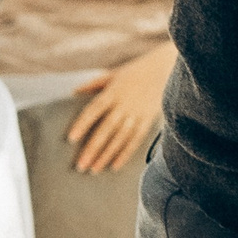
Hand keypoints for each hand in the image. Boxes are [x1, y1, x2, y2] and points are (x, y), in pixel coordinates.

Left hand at [66, 46, 169, 172]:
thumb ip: (94, 84)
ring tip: (94, 170)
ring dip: (107, 155)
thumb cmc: (136, 71)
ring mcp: (137, 113)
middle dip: (93, 148)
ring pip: (120, 138)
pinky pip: (136, 139)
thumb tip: (73, 92)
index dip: (82, 124)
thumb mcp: (113, 74)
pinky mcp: (148, 120)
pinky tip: (115, 166)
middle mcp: (124, 104)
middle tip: (81, 165)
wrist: (166, 68)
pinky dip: (126, 153)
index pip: (94, 110)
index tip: (71, 139)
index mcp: (113, 92)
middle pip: (107, 129)